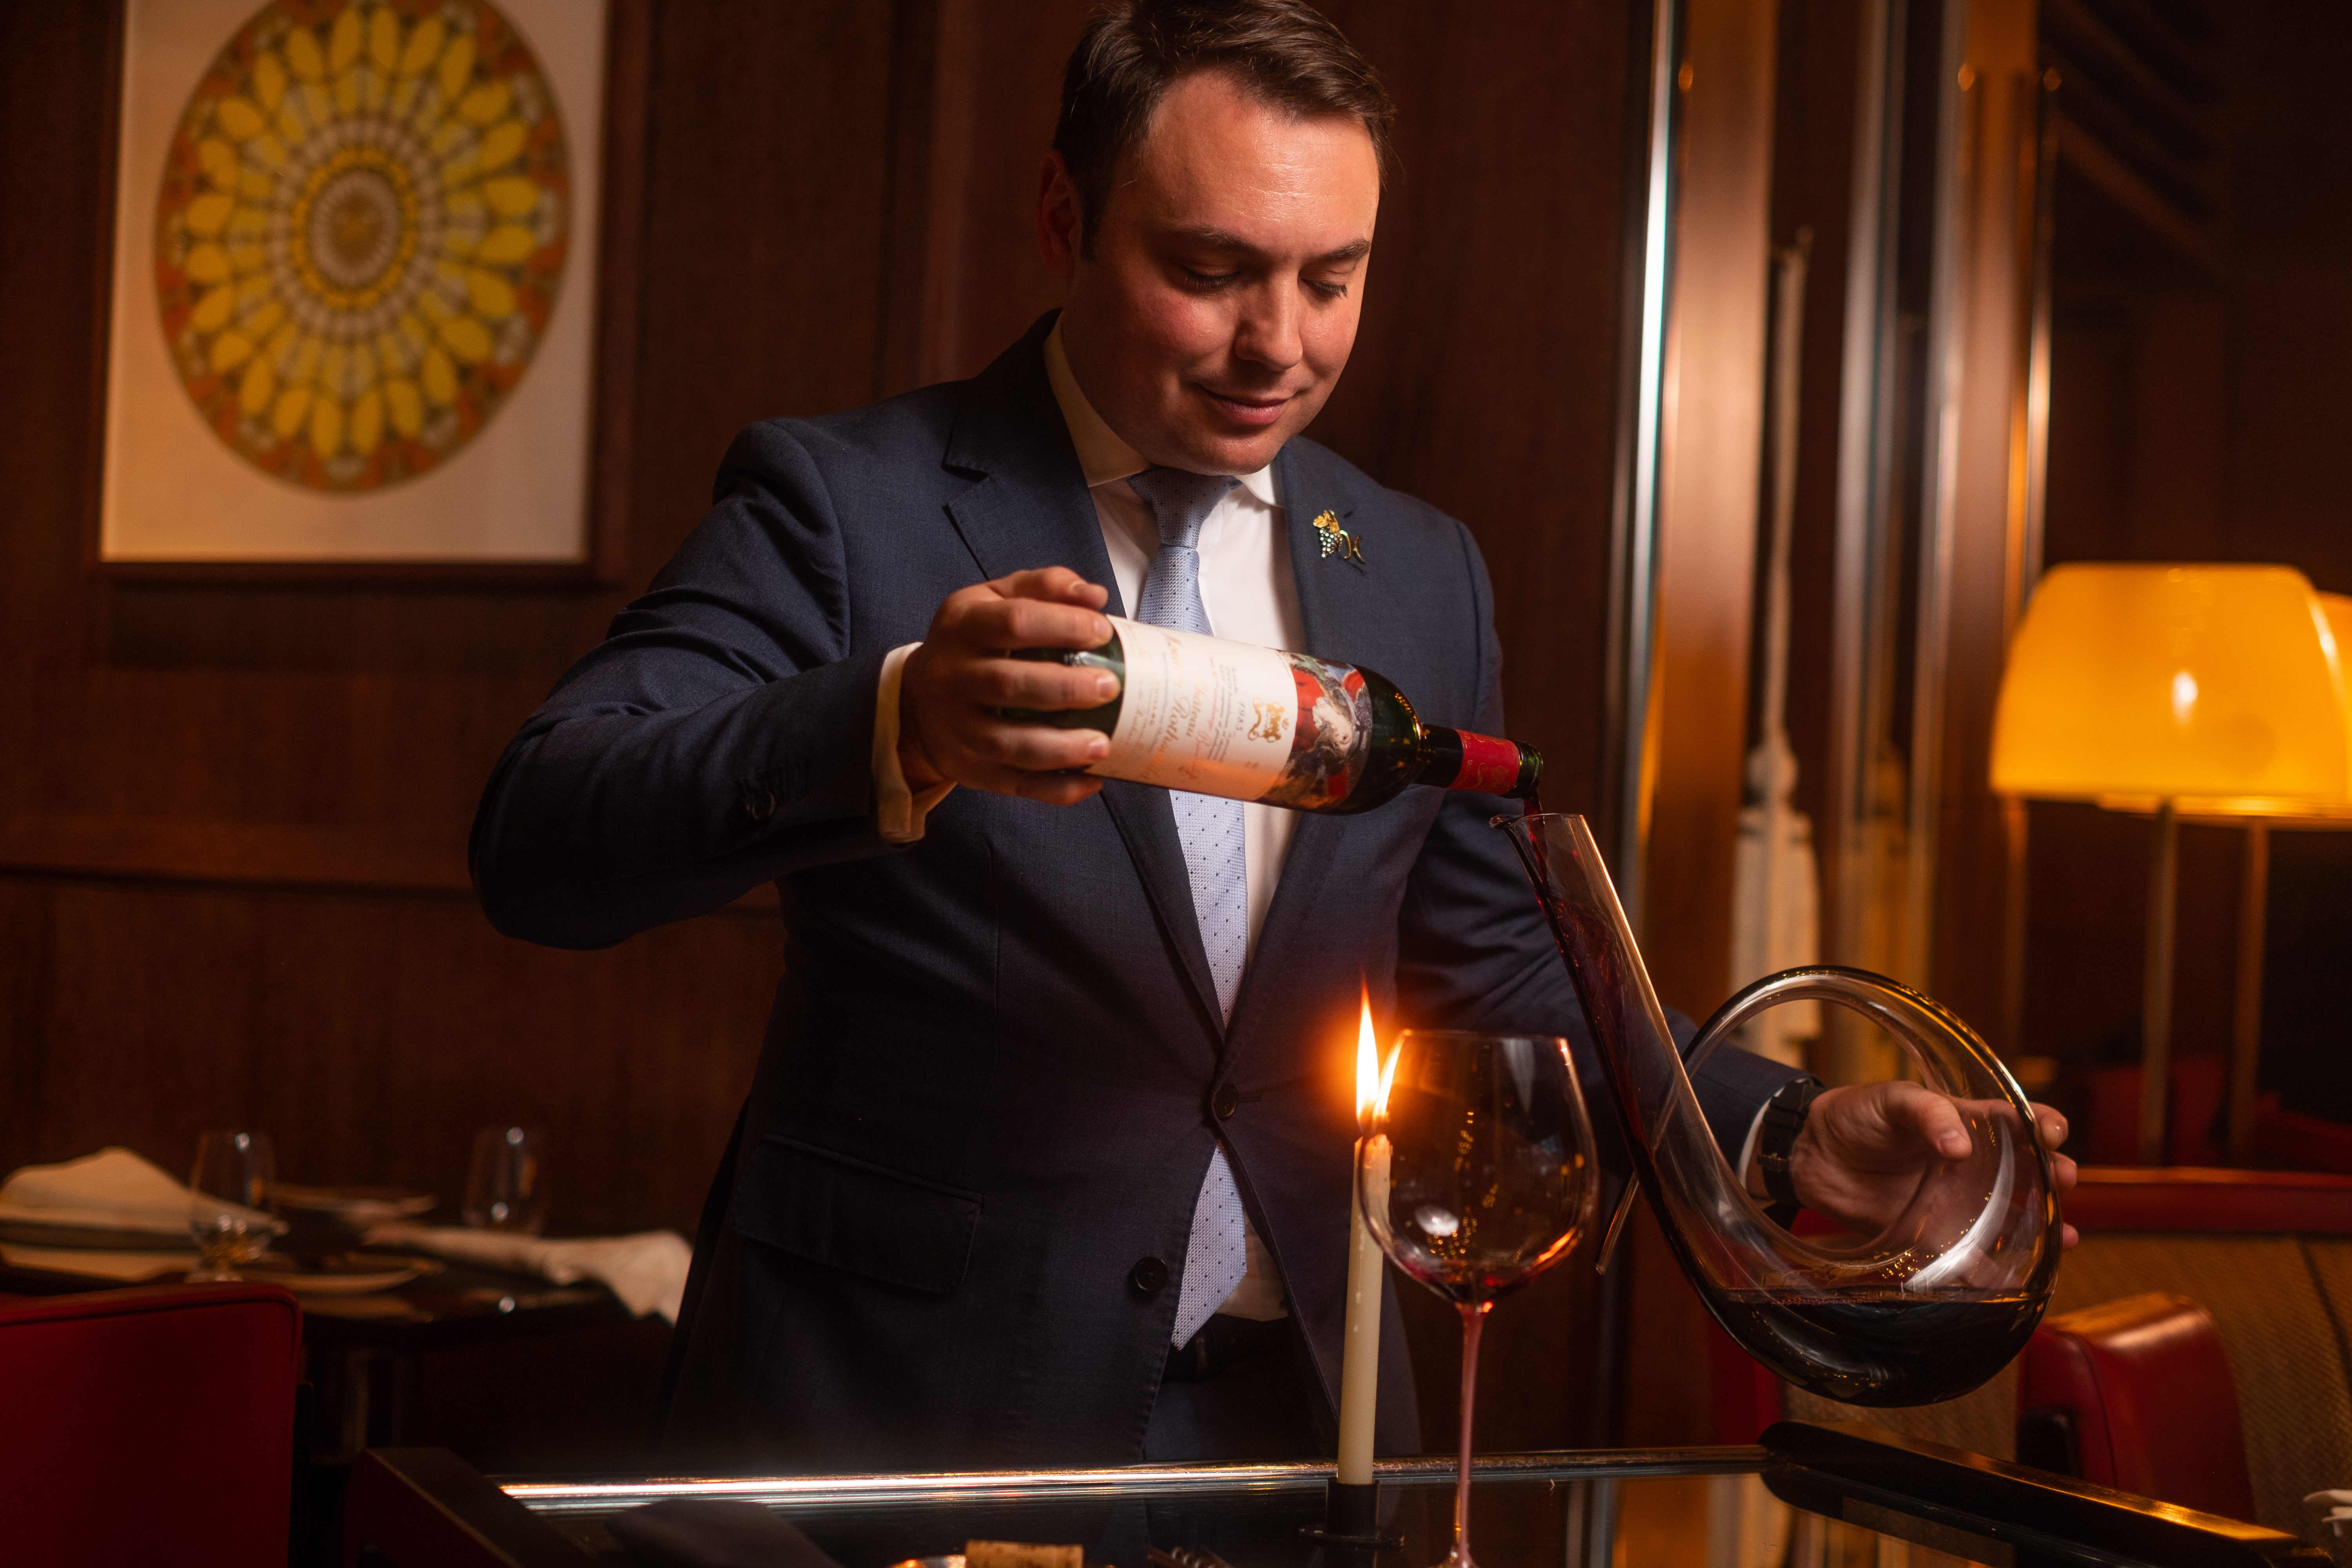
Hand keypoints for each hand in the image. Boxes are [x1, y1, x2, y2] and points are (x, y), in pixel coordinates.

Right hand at [898, 566, 1120, 804]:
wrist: (916, 701)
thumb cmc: (972, 643)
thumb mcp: (994, 600)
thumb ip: (1043, 587)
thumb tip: (1094, 596)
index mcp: (962, 626)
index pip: (1013, 622)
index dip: (1061, 625)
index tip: (1102, 631)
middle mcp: (952, 677)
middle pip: (1009, 685)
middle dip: (1065, 688)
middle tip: (1111, 686)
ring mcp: (957, 728)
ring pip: (1009, 744)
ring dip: (1061, 748)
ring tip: (1103, 743)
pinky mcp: (969, 768)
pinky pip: (1014, 784)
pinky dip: (1056, 788)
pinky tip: (1091, 780)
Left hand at [1782, 1080, 2079, 1248]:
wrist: (1812, 1154)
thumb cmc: (1856, 1115)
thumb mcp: (1892, 1100)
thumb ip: (1928, 1113)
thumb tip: (1960, 1145)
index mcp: (1965, 1122)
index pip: (2015, 1121)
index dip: (2041, 1124)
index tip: (2053, 1133)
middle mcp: (1970, 1165)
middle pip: (2026, 1172)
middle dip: (2053, 1177)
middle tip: (2065, 1181)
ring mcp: (1955, 1201)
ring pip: (2010, 1217)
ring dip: (2042, 1227)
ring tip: (2065, 1237)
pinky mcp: (1933, 1233)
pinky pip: (1970, 1255)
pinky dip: (1993, 1270)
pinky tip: (2018, 1279)